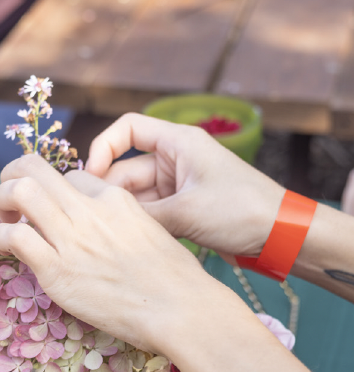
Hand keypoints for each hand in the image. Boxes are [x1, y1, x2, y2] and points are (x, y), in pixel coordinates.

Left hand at [0, 153, 215, 356]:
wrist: (180, 308)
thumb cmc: (175, 281)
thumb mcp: (152, 232)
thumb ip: (123, 223)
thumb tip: (109, 234)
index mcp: (115, 198)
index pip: (71, 176)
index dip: (55, 190)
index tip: (51, 209)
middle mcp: (90, 210)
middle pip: (35, 168)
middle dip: (13, 176)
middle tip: (9, 199)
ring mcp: (72, 238)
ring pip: (19, 191)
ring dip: (1, 200)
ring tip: (3, 220)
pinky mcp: (57, 270)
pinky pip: (14, 237)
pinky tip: (5, 248)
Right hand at [85, 113, 284, 259]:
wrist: (280, 235)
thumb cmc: (240, 210)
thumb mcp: (187, 212)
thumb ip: (143, 216)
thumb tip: (105, 223)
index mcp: (178, 143)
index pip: (127, 129)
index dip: (102, 148)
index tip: (90, 177)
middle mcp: (176, 160)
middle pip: (126, 169)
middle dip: (110, 193)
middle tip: (92, 220)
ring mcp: (178, 187)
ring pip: (137, 196)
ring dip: (125, 214)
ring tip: (109, 235)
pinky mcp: (184, 210)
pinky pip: (151, 214)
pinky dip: (141, 226)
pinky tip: (129, 242)